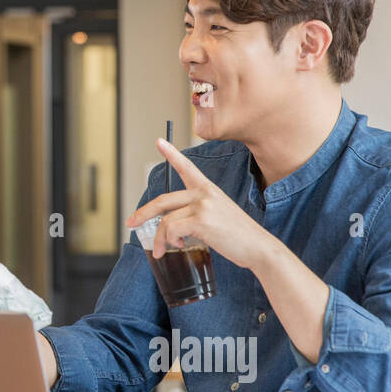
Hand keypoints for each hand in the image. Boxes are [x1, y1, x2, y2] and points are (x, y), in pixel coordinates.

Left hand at [125, 138, 274, 269]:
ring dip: (160, 239)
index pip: (187, 167)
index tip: (158, 141)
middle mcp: (204, 193)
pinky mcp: (202, 221)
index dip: (171, 154)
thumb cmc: (239, 236)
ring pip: (166, 221)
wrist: (259, 248)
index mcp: (208, 189)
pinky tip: (182, 245)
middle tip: (131, 223)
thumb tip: (172, 226)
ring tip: (162, 250)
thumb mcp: (218, 214)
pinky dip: (171, 241)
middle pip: (163, 200)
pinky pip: (173, 230)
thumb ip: (197, 212)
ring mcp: (203, 206)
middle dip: (143, 213)